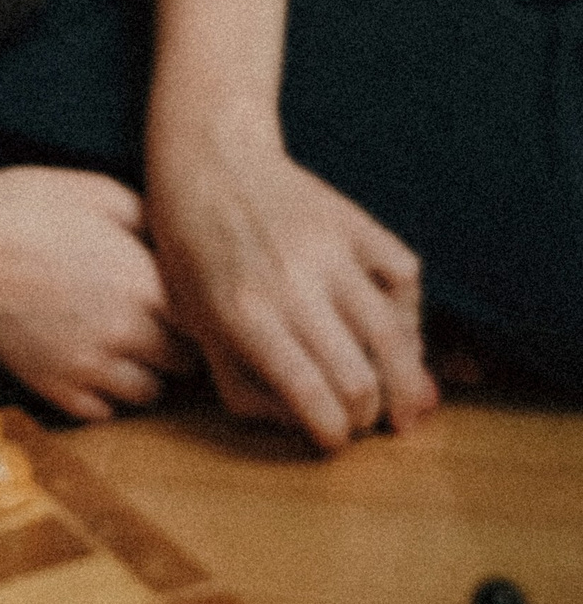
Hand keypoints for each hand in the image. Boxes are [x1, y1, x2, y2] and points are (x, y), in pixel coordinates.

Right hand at [0, 164, 194, 420]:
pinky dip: (107, 394)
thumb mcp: (99, 192)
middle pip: (187, 363)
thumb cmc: (20, 206)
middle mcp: (126, 332)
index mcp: (145, 281)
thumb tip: (182, 246)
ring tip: (128, 343)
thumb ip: (152, 223)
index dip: (206, 310)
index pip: (210, 320)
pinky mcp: (52, 387)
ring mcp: (88, 366)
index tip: (192, 297)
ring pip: (150, 394)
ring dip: (148, 372)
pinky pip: (104, 412)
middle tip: (164, 321)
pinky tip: (92, 360)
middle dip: (182, 343)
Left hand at [144, 124, 432, 449]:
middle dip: (368, 416)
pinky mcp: (356, 222)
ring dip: (404, 381)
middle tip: (363, 421)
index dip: (332, 435)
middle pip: (359, 378)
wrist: (210, 161)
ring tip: (403, 404)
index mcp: (243, 315)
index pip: (311, 397)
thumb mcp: (198, 326)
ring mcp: (330, 250)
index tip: (333, 442)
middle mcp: (291, 283)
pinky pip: (405, 276)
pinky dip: (409, 311)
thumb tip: (304, 426)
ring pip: (394, 335)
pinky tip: (395, 330)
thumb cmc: (194, 254)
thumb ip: (245, 387)